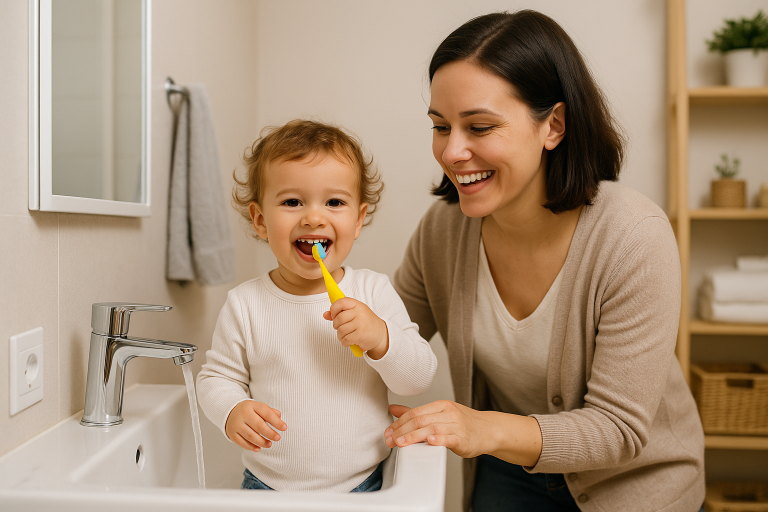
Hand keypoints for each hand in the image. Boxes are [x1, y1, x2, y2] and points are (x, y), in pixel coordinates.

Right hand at [225, 400, 286, 451]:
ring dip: (262, 442)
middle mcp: (243, 414)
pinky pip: (242, 443)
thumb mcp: (259, 407)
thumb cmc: (249, 411)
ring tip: (269, 444)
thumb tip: (279, 417)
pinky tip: (258, 448)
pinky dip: (251, 447)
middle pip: (258, 426)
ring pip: (251, 436)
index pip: (266, 413)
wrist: (230, 412)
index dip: (276, 421)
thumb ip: (270, 412)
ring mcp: (236, 425)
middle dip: (270, 433)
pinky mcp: (232, 434)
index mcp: (252, 406)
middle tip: (278, 438)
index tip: (284, 428)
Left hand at [323, 297, 388, 358]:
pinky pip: (345, 339)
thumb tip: (325, 315)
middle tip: (341, 328)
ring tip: (346, 335)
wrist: (380, 333)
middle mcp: (359, 312)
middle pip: (338, 319)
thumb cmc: (365, 322)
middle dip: (336, 326)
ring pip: (340, 330)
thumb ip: (339, 312)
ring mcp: (361, 323)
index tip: (334, 315)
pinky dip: (344, 342)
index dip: (333, 309)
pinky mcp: (361, 335)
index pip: (340, 302)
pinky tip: (349, 341)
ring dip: (340, 336)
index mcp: (357, 304)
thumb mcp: (354, 313)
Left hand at [385, 402, 542, 465]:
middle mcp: (448, 413)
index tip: (388, 432)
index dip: (399, 423)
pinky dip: (439, 439)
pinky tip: (430, 442)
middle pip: (420, 419)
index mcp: (440, 406)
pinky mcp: (463, 438)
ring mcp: (456, 425)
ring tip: (401, 443)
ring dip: (413, 436)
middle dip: (401, 431)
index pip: (415, 412)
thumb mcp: (439, 414)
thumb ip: (415, 413)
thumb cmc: (462, 423)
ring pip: (431, 428)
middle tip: (389, 440)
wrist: (488, 430)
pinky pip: (449, 437)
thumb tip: (393, 409)